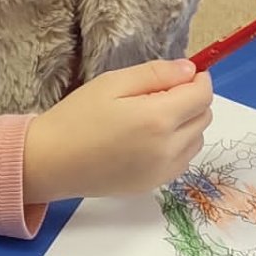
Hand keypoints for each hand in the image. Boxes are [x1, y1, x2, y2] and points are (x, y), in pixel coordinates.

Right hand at [23, 59, 212, 203]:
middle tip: (160, 93)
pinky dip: (178, 145)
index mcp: (158, 118)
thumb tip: (190, 71)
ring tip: (153, 117)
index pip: (203, 95)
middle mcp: (168, 148)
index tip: (181, 75)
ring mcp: (164, 171)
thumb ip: (156, 74)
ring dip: (187, 124)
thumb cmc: (76, 117)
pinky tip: (150, 139)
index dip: (198, 80)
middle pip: (204, 117)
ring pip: (197, 139)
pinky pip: (183, 160)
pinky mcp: (155, 185)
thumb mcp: (112, 84)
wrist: (51, 162)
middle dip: (192, 100)